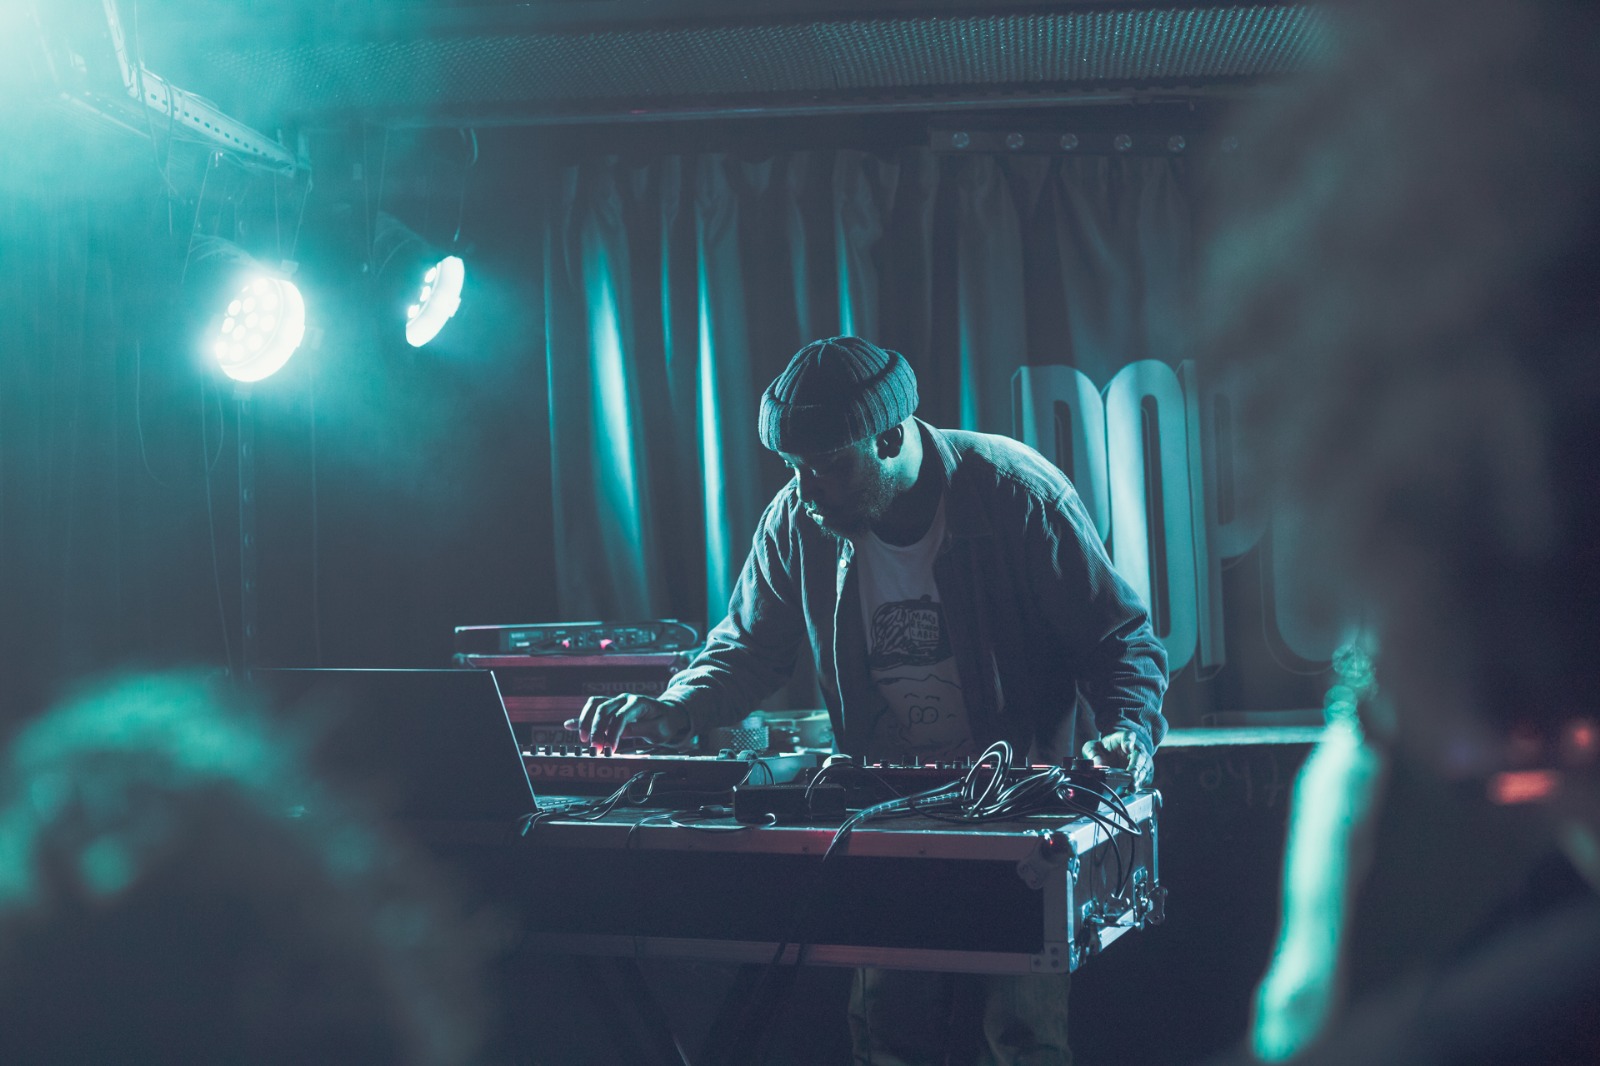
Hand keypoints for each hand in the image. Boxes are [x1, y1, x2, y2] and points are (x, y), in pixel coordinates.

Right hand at [567, 694, 690, 752]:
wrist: (668, 714)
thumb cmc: (664, 722)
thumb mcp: (659, 729)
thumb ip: (641, 729)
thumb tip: (623, 732)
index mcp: (639, 703)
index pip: (620, 717)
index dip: (613, 734)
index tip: (610, 749)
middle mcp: (625, 698)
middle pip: (604, 709)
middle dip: (597, 729)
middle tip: (595, 747)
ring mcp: (617, 701)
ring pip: (595, 705)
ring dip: (587, 722)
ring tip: (584, 740)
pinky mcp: (611, 706)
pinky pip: (594, 708)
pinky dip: (582, 717)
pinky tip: (569, 725)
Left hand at [1082, 730, 1153, 786]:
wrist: (1113, 754)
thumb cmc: (1104, 749)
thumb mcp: (1094, 748)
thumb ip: (1093, 754)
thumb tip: (1097, 766)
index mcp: (1123, 738)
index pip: (1128, 736)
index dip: (1128, 741)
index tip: (1127, 748)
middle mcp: (1136, 748)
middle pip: (1140, 755)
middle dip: (1136, 765)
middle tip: (1131, 775)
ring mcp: (1142, 760)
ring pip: (1145, 768)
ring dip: (1139, 778)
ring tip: (1132, 786)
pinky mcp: (1144, 771)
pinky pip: (1145, 777)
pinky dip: (1140, 784)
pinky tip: (1133, 790)